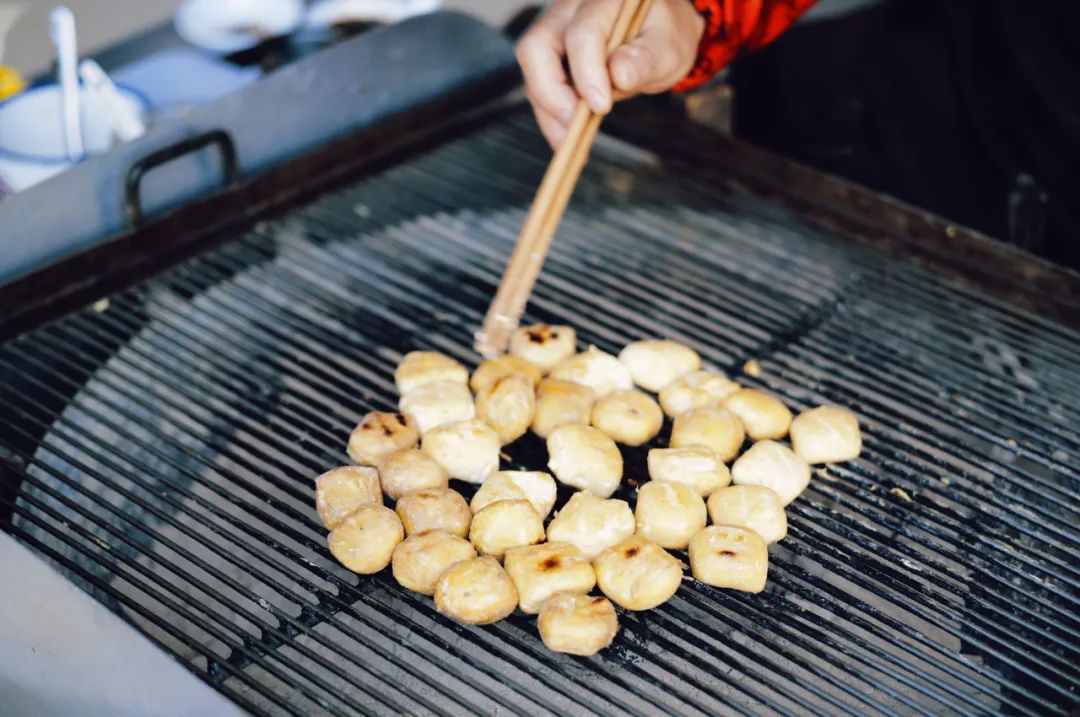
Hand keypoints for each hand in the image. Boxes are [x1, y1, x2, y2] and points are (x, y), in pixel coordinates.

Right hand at [516, 0, 704, 148]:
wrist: (657, 35)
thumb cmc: (663, 34)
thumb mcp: (668, 46)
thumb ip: (644, 58)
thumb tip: (619, 75)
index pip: (582, 34)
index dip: (587, 73)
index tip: (601, 107)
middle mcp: (570, 10)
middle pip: (537, 48)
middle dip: (551, 94)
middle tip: (574, 128)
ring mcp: (555, 31)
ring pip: (533, 72)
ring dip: (549, 112)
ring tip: (571, 144)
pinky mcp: (550, 57)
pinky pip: (540, 87)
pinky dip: (551, 116)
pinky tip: (568, 139)